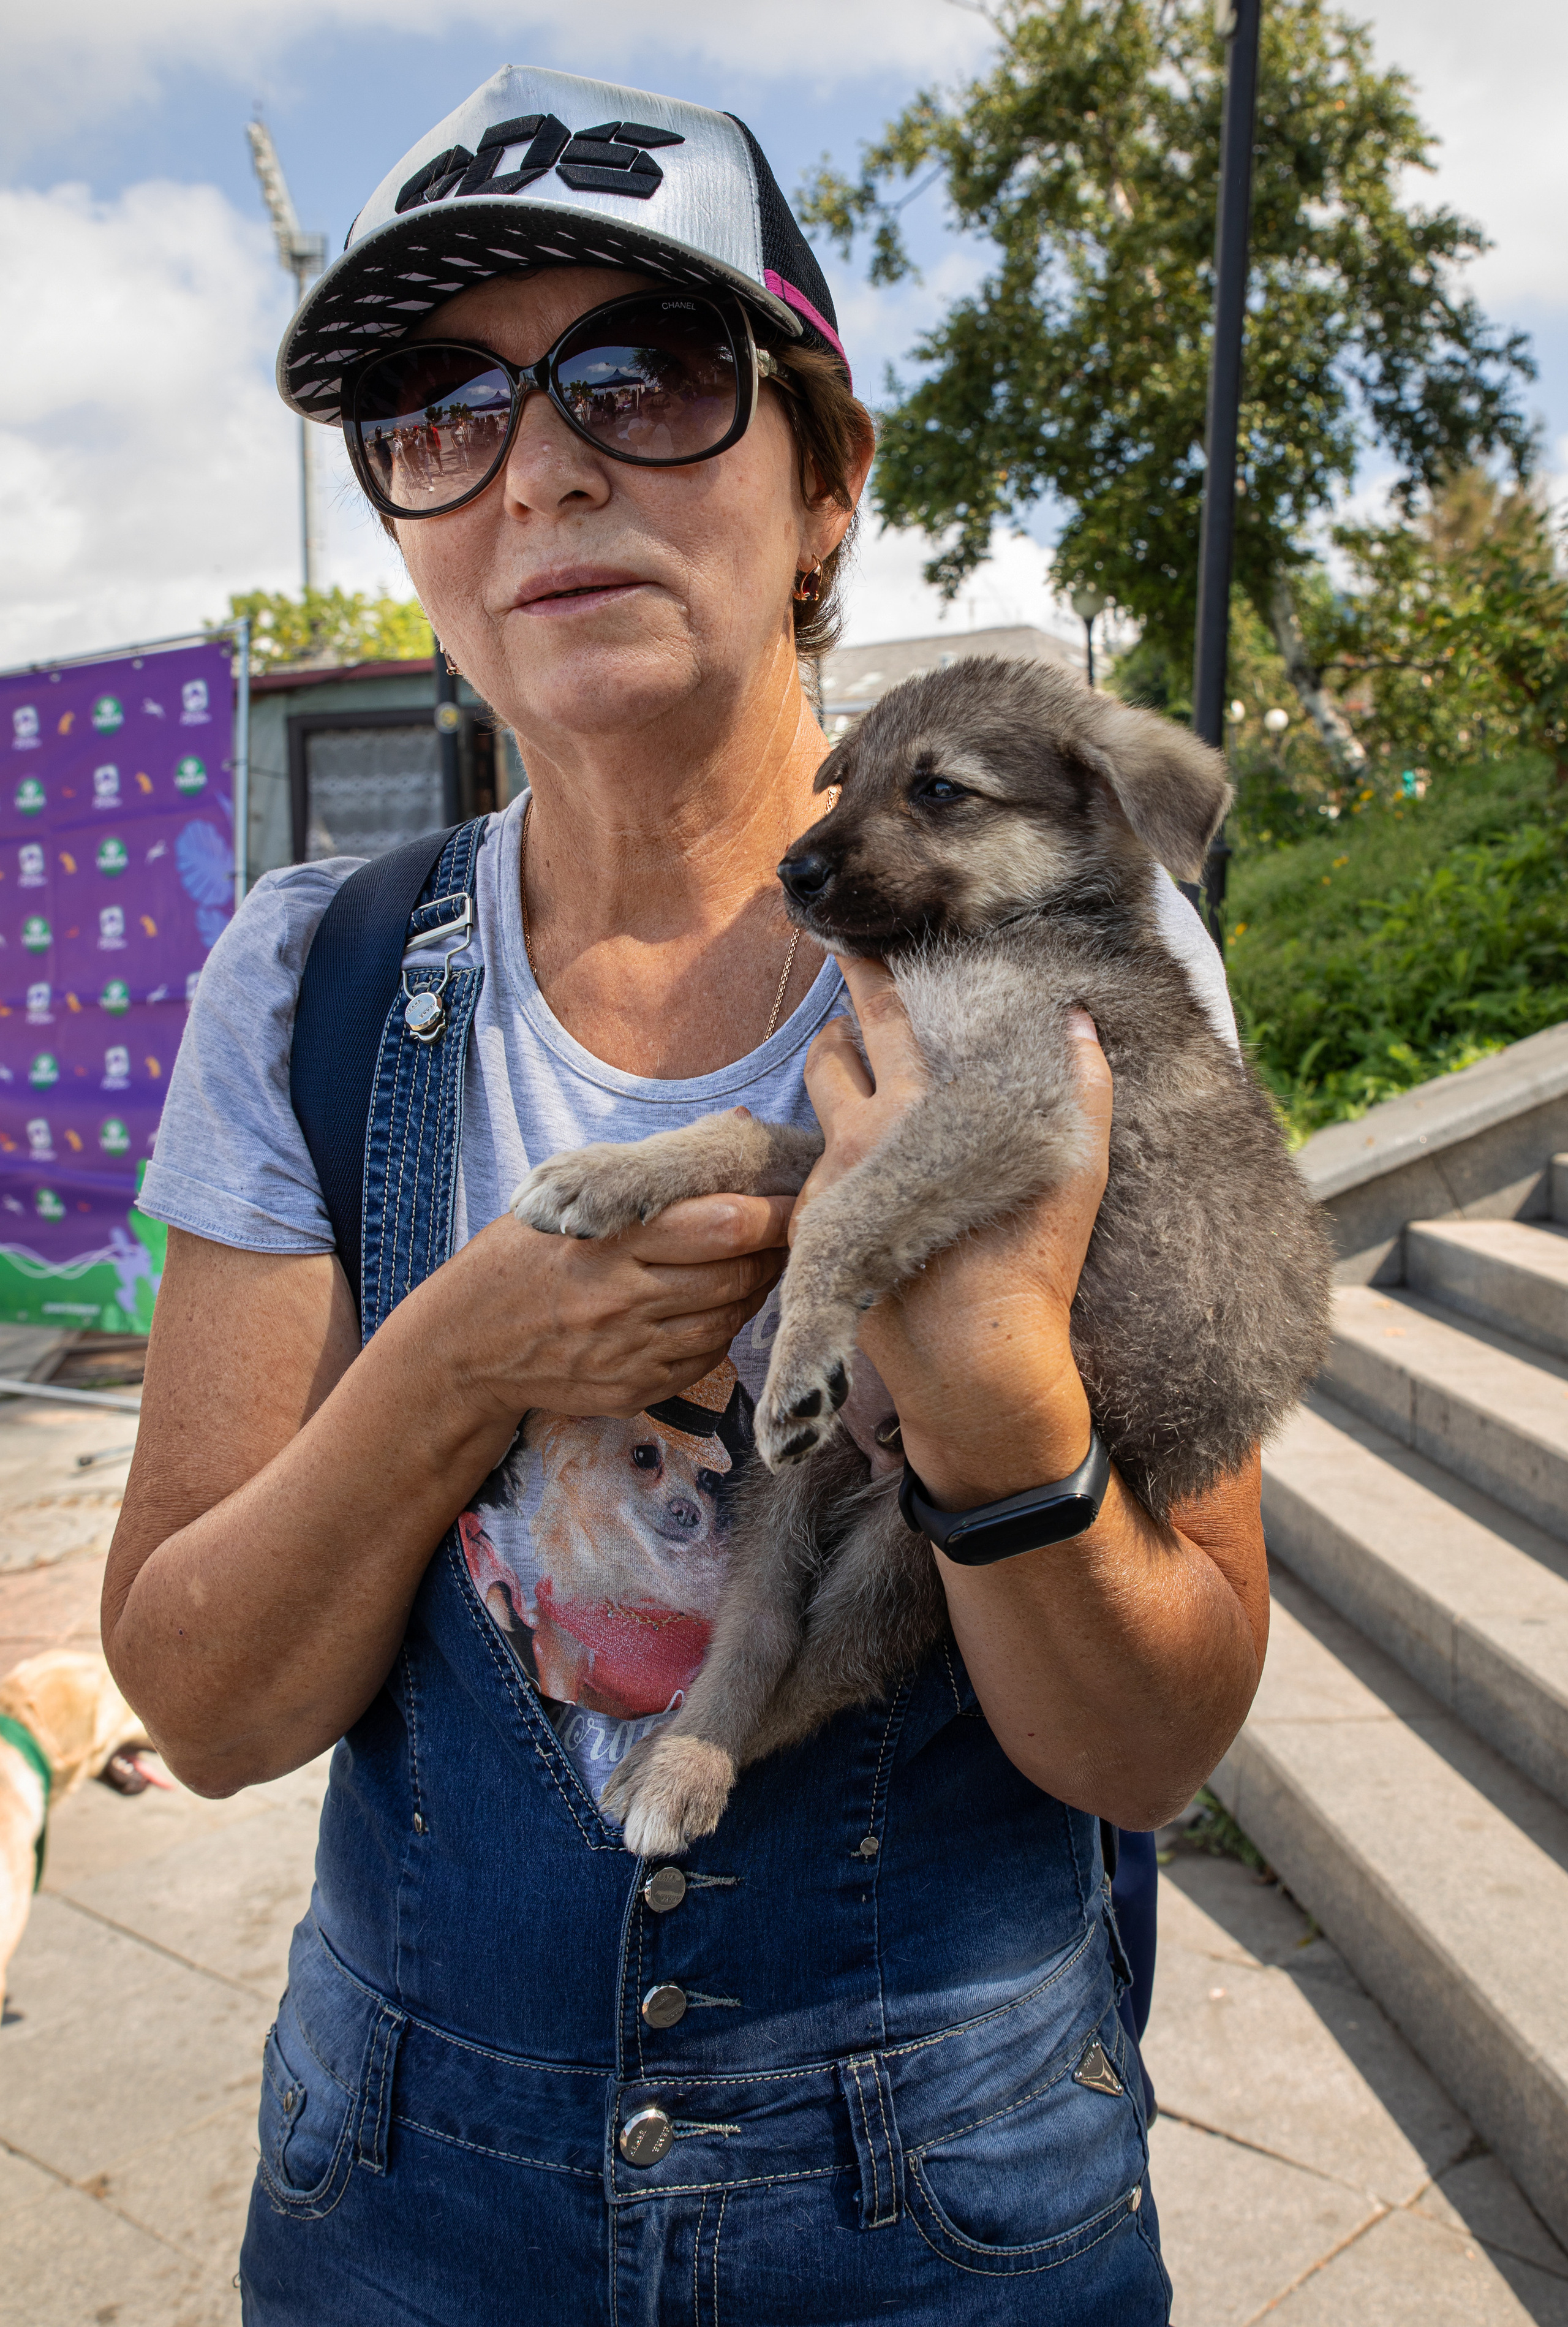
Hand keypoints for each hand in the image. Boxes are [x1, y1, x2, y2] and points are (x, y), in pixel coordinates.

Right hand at [441, 1194, 791, 1424]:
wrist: (463, 1347)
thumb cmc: (518, 1258)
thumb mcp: (560, 1196)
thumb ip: (643, 1168)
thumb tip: (735, 1121)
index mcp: (610, 1242)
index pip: (722, 1226)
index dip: (772, 1213)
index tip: (794, 1199)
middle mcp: (625, 1300)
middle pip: (736, 1275)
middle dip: (771, 1252)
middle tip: (785, 1232)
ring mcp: (631, 1351)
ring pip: (728, 1320)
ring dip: (751, 1292)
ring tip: (752, 1266)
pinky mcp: (634, 1389)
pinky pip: (704, 1360)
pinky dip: (719, 1332)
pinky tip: (711, 1309)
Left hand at [801, 959, 1113, 1504]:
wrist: (974, 1364)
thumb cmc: (1030, 1268)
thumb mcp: (1075, 1173)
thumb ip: (1083, 1088)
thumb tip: (1077, 1020)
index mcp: (926, 1108)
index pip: (886, 1016)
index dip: (870, 973)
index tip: (858, 943)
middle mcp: (867, 1133)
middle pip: (838, 1047)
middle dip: (843, 1008)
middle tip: (847, 977)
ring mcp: (832, 1180)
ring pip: (817, 1099)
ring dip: (832, 1068)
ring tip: (849, 1057)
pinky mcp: (815, 1225)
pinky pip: (817, 1164)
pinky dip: (837, 1144)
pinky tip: (864, 1152)